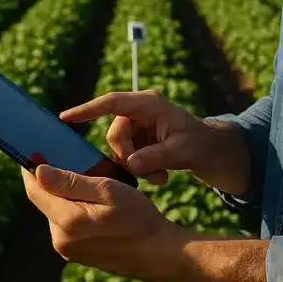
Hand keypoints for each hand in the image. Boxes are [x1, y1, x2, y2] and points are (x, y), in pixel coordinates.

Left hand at [20, 163, 184, 281]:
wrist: (158, 252)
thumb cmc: (138, 218)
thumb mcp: (108, 191)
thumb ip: (71, 181)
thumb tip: (38, 170)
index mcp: (67, 221)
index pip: (34, 190)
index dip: (30, 168)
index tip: (32, 150)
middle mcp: (61, 239)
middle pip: (43, 201)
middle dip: (50, 181)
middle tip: (65, 160)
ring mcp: (68, 249)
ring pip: (55, 212)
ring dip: (63, 195)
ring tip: (84, 181)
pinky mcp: (76, 253)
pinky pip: (66, 224)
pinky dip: (72, 209)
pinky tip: (91, 202)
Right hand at [59, 89, 250, 194]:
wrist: (216, 153)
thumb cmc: (202, 146)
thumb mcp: (182, 152)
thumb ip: (155, 157)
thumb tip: (130, 164)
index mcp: (149, 104)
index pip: (112, 102)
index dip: (87, 109)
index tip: (66, 118)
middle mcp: (140, 111)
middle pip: (115, 134)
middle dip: (128, 157)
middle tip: (151, 177)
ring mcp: (140, 125)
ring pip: (120, 148)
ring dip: (135, 167)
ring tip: (160, 178)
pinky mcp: (141, 139)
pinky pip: (127, 155)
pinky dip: (139, 169)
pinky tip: (158, 176)